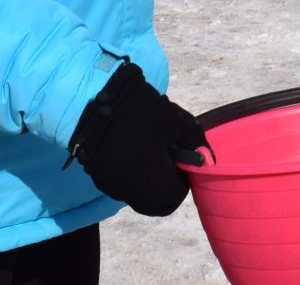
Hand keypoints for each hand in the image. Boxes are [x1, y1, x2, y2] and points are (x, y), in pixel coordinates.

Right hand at [66, 61, 205, 215]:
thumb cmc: (139, 111)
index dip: (183, 176)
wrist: (92, 99)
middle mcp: (129, 193)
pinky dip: (130, 171)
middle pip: (156, 199)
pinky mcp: (96, 176)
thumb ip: (195, 141)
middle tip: (166, 153)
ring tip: (147, 145)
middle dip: (166, 181)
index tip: (180, 155)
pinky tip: (129, 144)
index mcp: (152, 184)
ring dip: (147, 176)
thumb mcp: (175, 121)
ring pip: (137, 191)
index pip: (177, 195)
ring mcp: (110, 186)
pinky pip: (121, 182)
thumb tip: (207, 157)